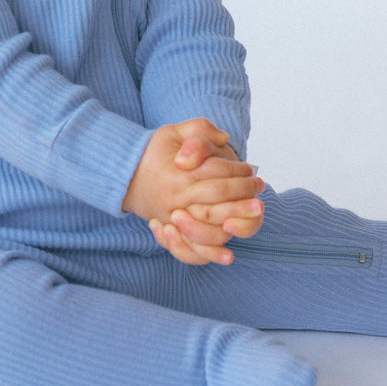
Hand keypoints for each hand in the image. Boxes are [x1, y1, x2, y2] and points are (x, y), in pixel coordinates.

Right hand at [122, 119, 263, 266]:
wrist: (126, 175)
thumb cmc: (155, 151)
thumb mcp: (173, 131)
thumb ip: (199, 130)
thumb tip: (224, 139)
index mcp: (179, 172)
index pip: (216, 172)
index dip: (238, 171)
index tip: (251, 170)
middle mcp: (176, 197)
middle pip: (217, 198)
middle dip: (243, 194)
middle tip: (261, 189)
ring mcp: (173, 218)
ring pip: (208, 226)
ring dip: (235, 220)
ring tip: (256, 212)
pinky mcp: (171, 231)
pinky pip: (190, 248)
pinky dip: (209, 254)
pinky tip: (229, 256)